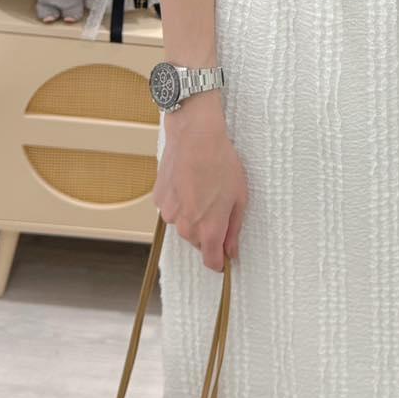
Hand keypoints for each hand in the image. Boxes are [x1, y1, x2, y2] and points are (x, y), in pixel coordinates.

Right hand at [154, 95, 247, 270]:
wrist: (195, 135)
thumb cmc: (221, 162)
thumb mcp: (239, 196)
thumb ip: (234, 228)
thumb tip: (231, 252)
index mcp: (208, 229)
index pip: (211, 261)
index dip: (220, 261)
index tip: (225, 258)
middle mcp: (186, 227)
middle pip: (198, 241)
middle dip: (208, 231)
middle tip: (219, 204)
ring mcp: (169, 214)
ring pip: (184, 225)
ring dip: (193, 215)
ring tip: (203, 187)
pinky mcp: (159, 200)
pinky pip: (172, 209)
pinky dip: (180, 201)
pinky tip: (189, 182)